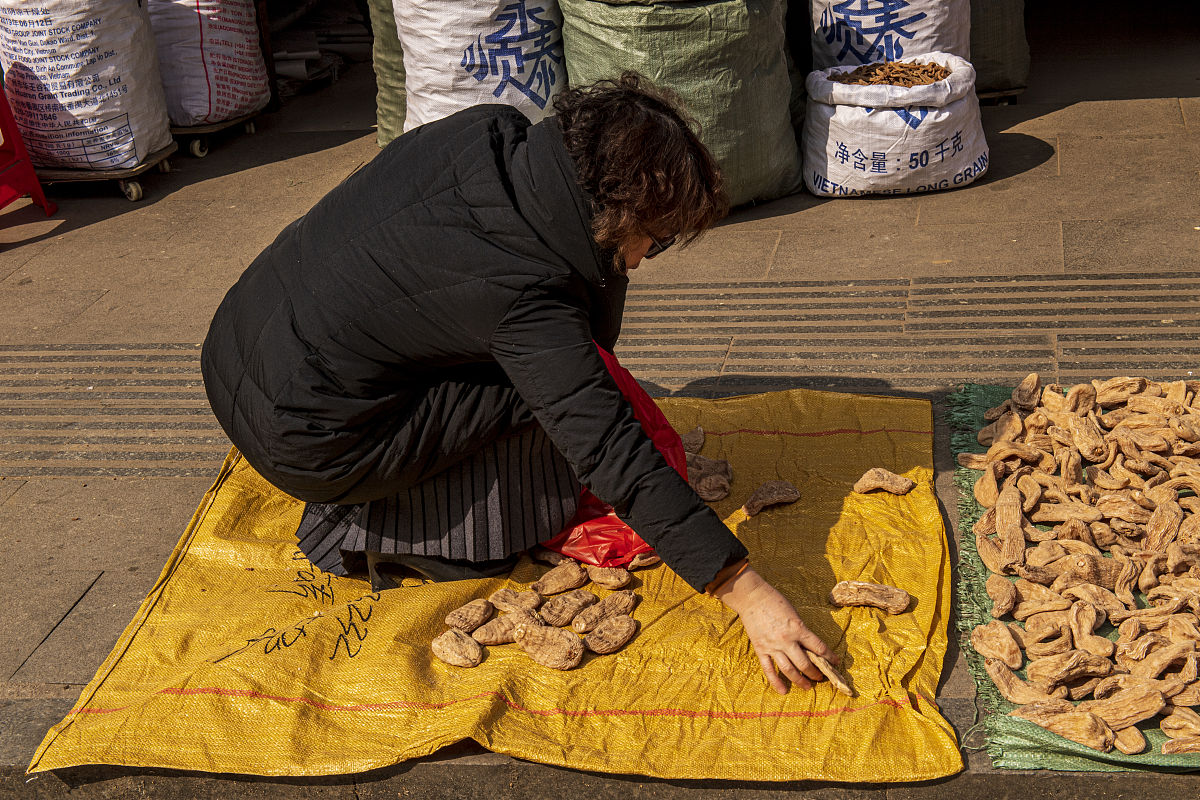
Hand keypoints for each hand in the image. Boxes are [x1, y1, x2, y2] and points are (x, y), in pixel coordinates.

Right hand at [713, 566, 836, 694]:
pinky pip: (769, 669)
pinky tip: (783, 691)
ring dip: (800, 681)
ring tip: (807, 687)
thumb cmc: (775, 600)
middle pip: (805, 663)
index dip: (830, 657)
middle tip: (820, 678)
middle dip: (815, 673)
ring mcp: (772, 646)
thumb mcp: (794, 613)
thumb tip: (809, 646)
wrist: (751, 597)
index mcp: (798, 629)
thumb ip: (801, 630)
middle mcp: (787, 640)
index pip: (819, 647)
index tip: (836, 662)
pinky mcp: (760, 649)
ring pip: (789, 670)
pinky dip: (776, 682)